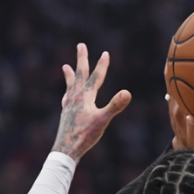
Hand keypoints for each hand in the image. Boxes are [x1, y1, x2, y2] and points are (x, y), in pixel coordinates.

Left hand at [51, 43, 132, 159]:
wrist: (66, 148)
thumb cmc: (84, 135)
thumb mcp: (103, 120)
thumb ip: (115, 105)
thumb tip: (127, 92)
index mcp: (85, 96)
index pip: (96, 77)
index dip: (102, 65)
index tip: (105, 53)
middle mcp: (75, 96)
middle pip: (80, 74)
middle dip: (82, 59)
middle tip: (81, 45)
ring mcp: (69, 104)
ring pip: (70, 85)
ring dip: (70, 75)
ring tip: (65, 67)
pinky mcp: (66, 113)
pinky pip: (67, 97)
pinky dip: (68, 92)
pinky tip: (67, 96)